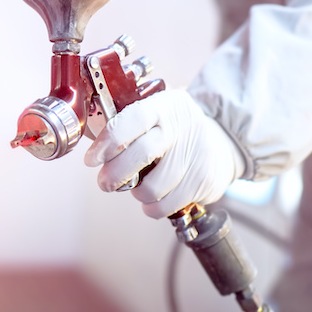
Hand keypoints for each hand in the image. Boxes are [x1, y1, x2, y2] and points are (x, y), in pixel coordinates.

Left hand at [84, 90, 245, 218]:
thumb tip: (91, 149)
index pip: (133, 119)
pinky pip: (167, 204)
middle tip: (105, 182)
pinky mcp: (205, 180)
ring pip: (153, 187)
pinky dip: (153, 206)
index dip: (108, 141)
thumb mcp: (152, 115)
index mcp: (164, 105)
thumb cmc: (172, 131)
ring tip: (139, 185)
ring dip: (137, 192)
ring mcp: (198, 153)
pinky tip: (155, 197)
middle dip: (115, 174)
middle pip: (142, 154)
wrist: (220, 140)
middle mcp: (184, 126)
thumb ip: (124, 127)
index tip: (91, 159)